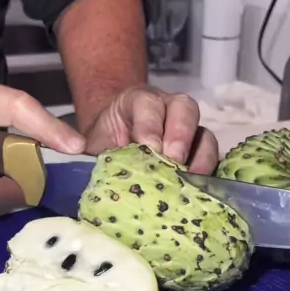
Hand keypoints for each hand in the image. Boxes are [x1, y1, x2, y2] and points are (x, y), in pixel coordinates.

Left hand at [84, 85, 218, 174]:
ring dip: (200, 157)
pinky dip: (208, 172)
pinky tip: (200, 189)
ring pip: (204, 132)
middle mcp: (168, 109)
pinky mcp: (199, 151)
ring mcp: (188, 130)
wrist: (116, 146)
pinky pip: (212, 158)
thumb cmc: (105, 144)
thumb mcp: (93, 144)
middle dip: (180, 136)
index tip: (148, 149)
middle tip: (173, 162)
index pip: (148, 104)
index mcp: (138, 101)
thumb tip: (77, 157)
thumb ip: (89, 150)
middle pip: (184, 109)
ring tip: (191, 180)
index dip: (149, 126)